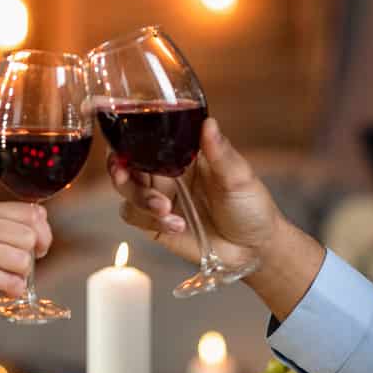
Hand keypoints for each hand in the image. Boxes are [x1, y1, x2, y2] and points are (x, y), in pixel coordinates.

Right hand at [0, 201, 51, 320]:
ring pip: (24, 260)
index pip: (31, 213)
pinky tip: (4, 290)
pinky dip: (14, 290)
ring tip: (6, 278)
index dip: (43, 232)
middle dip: (34, 255)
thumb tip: (40, 230)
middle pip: (31, 236)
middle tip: (22, 267)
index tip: (39, 246)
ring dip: (22, 274)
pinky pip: (12, 282)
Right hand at [108, 118, 281, 268]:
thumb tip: (209, 123)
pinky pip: (134, 216)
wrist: (253, 249)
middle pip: (128, 161)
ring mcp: (159, 196)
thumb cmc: (251, 206)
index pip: (150, 135)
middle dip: (119, 168)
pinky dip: (149, 220)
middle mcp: (167, 171)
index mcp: (185, 151)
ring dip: (139, 197)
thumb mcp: (239, 178)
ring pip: (126, 189)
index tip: (124, 141)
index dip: (130, 136)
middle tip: (122, 174)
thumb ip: (220, 152)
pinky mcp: (154, 223)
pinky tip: (176, 225)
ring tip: (165, 208)